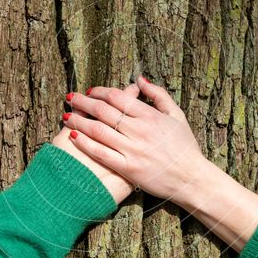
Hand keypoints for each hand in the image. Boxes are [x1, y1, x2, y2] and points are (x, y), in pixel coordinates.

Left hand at [63, 75, 206, 203]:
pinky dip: (85, 144)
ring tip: (66, 115)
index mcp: (150, 115)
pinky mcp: (128, 168)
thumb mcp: (177, 115)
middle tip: (70, 97)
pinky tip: (73, 136)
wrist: (192, 178)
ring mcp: (132, 150)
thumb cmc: (185, 147)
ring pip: (98, 130)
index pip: (117, 96)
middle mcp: (139, 130)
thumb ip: (158, 95)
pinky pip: (101, 153)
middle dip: (83, 102)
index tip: (89, 90)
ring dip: (79, 120)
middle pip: (103, 111)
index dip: (99, 91)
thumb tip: (139, 79)